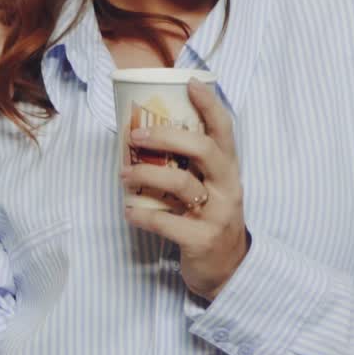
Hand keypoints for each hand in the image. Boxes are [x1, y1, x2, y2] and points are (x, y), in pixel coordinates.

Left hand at [119, 76, 250, 302]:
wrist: (229, 271)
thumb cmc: (211, 221)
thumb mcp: (211, 189)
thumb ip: (191, 166)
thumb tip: (147, 135)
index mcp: (229, 170)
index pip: (225, 130)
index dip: (210, 104)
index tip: (190, 83)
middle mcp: (227, 188)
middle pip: (203, 149)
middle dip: (167, 136)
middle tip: (136, 134)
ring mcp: (217, 215)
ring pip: (181, 183)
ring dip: (146, 174)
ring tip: (124, 174)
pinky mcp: (201, 240)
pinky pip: (166, 222)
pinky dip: (141, 214)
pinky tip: (128, 211)